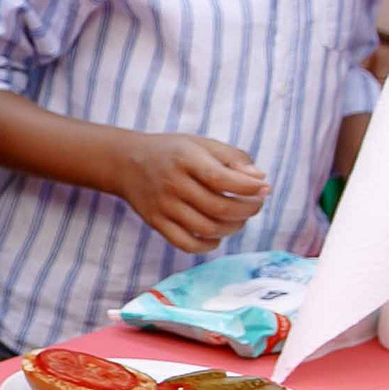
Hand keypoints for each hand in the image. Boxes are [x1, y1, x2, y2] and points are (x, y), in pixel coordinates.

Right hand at [112, 132, 268, 253]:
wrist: (125, 163)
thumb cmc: (172, 152)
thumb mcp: (201, 144)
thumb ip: (233, 157)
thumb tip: (260, 179)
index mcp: (185, 159)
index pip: (222, 179)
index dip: (249, 188)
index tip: (264, 188)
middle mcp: (172, 184)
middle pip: (218, 207)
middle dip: (247, 209)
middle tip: (256, 204)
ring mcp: (163, 206)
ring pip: (207, 228)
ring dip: (233, 227)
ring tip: (238, 218)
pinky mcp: (156, 222)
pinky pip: (186, 243)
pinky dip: (208, 245)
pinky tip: (217, 235)